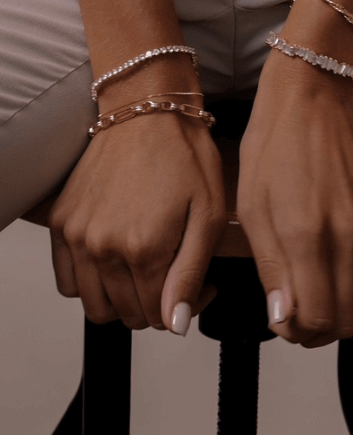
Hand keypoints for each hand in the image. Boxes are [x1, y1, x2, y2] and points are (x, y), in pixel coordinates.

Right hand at [48, 112, 226, 332]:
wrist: (147, 111)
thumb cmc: (184, 154)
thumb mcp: (207, 214)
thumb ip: (189, 274)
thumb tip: (176, 322)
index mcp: (143, 248)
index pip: (159, 316)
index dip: (184, 309)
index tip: (200, 286)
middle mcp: (103, 247)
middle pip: (127, 315)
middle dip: (157, 306)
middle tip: (177, 277)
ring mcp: (77, 236)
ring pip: (95, 305)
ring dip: (122, 300)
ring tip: (147, 272)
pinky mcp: (63, 224)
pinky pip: (68, 280)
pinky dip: (90, 283)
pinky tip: (116, 262)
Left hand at [237, 50, 352, 348]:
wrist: (313, 98)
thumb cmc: (274, 147)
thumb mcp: (253, 209)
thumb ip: (272, 269)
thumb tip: (285, 318)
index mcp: (307, 236)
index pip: (316, 320)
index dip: (298, 332)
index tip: (284, 319)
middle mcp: (350, 235)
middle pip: (349, 320)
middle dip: (322, 329)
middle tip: (303, 313)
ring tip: (334, 298)